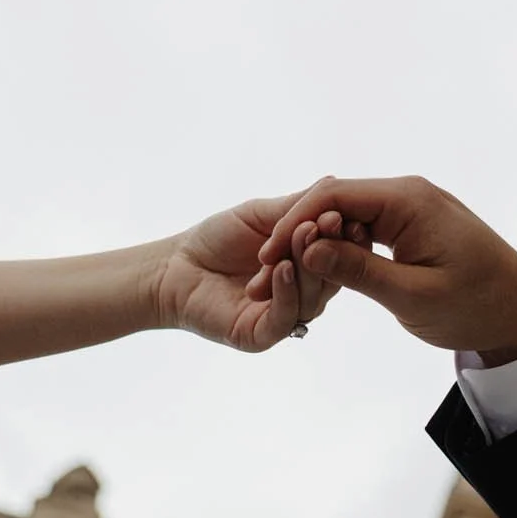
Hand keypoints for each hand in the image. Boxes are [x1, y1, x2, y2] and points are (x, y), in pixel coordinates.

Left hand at [155, 191, 348, 352]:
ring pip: (312, 299)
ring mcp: (284, 317)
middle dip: (329, 248)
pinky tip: (281, 267)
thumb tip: (333, 182)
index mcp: (305, 269)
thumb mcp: (260, 215)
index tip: (341, 214)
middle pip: (330, 278)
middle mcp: (301, 295)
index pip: (337, 255)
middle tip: (326, 224)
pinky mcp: (261, 335)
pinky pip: (285, 318)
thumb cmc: (215, 239)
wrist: (174, 266)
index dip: (342, 236)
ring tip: (302, 236)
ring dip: (308, 266)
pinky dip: (287, 291)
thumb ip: (296, 206)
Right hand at [252, 175, 516, 363]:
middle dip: (294, 234)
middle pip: (332, 201)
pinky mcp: (412, 225)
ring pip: (345, 215)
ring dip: (312, 243)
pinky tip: (314, 272)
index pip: (332, 196)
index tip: (264, 259)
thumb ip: (357, 272)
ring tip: (278, 278)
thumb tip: (304, 251)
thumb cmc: (478, 307)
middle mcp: (408, 193)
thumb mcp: (413, 296)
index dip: (292, 225)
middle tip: (261, 273)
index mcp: (409, 200)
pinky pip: (363, 227)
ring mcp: (411, 207)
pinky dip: (337, 248)